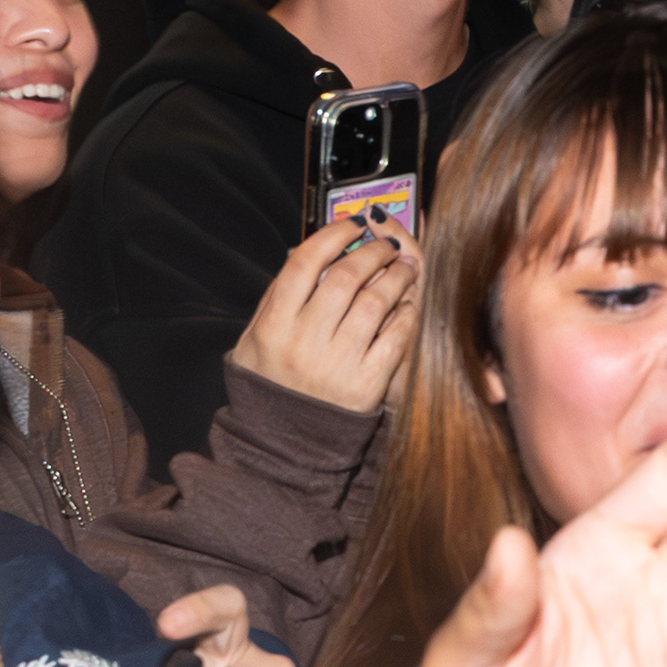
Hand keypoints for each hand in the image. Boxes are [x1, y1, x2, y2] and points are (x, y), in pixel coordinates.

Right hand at [228, 208, 422, 412]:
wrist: (283, 443)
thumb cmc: (271, 383)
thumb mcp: (254, 340)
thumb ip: (277, 298)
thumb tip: (308, 253)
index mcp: (272, 325)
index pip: (304, 263)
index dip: (332, 235)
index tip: (352, 223)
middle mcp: (303, 341)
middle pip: (346, 277)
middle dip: (372, 252)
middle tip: (387, 244)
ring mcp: (336, 363)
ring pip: (376, 302)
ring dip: (397, 277)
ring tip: (406, 267)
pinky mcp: (366, 384)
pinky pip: (396, 337)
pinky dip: (407, 314)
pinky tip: (411, 303)